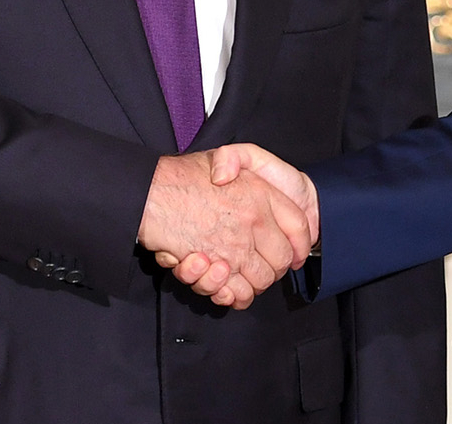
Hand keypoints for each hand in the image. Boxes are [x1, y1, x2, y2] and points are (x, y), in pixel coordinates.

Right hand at [136, 152, 312, 308]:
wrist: (149, 194)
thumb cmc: (181, 176)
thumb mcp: (220, 156)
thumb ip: (239, 160)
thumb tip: (242, 178)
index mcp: (261, 194)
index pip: (300, 225)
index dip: (301, 243)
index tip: (298, 252)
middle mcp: (254, 221)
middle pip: (283, 259)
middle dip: (274, 268)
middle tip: (260, 266)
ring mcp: (236, 247)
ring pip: (261, 280)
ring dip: (252, 283)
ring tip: (235, 274)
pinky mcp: (216, 269)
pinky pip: (237, 294)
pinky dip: (232, 295)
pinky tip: (223, 285)